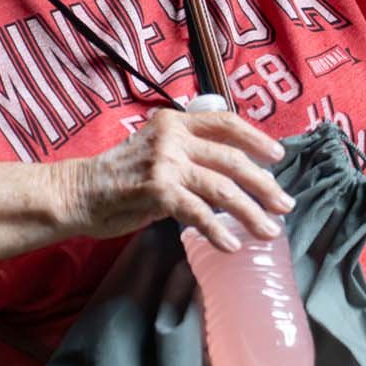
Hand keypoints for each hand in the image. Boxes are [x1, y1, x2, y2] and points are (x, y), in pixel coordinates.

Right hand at [62, 105, 294, 252]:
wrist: (81, 192)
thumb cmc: (122, 175)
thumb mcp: (158, 148)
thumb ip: (189, 150)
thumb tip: (231, 169)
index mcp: (177, 121)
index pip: (226, 122)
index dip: (256, 139)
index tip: (278, 156)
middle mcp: (175, 137)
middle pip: (232, 157)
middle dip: (263, 183)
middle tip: (284, 203)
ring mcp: (167, 163)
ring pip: (222, 187)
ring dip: (250, 211)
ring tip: (268, 231)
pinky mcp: (159, 192)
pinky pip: (199, 213)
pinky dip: (218, 230)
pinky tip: (232, 244)